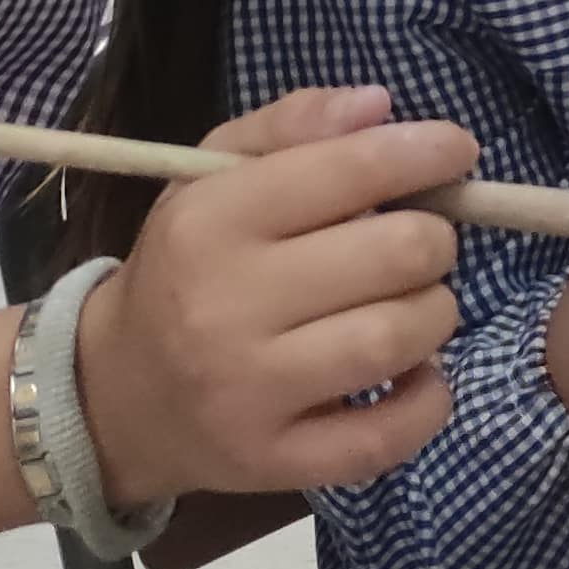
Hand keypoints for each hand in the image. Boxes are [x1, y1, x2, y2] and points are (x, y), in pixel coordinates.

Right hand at [77, 90, 480, 505]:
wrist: (113, 395)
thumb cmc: (186, 268)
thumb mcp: (212, 177)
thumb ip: (292, 126)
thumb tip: (379, 106)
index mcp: (210, 221)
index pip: (350, 170)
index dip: (426, 153)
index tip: (455, 153)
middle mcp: (223, 307)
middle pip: (399, 253)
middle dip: (434, 238)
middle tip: (417, 245)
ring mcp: (247, 393)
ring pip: (402, 336)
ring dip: (433, 313)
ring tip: (409, 305)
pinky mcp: (271, 462)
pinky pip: (388, 436)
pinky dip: (428, 401)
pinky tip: (414, 375)